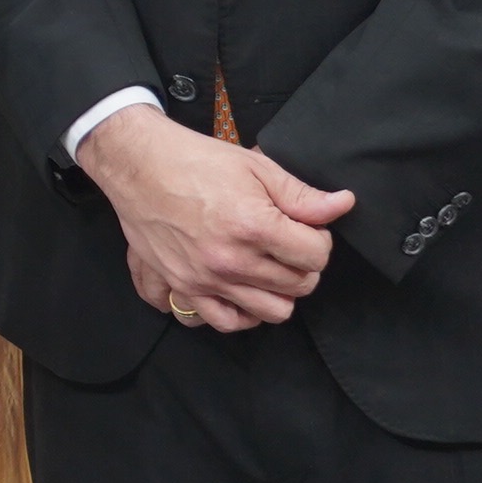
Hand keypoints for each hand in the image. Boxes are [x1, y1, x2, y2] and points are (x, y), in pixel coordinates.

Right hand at [77, 105, 354, 331]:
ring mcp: (206, 278)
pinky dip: (243, 313)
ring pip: (272, 311)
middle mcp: (231, 259)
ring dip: (279, 292)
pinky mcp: (184, 286)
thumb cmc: (195, 161)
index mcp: (253, 225)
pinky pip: (226, 322)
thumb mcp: (256, 167)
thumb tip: (343, 204)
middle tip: (287, 243)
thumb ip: (302, 194)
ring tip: (269, 267)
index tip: (305, 226)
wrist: (137, 166)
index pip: (317, 255)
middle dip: (302, 264)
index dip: (318, 238)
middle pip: (300, 285)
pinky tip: (245, 291)